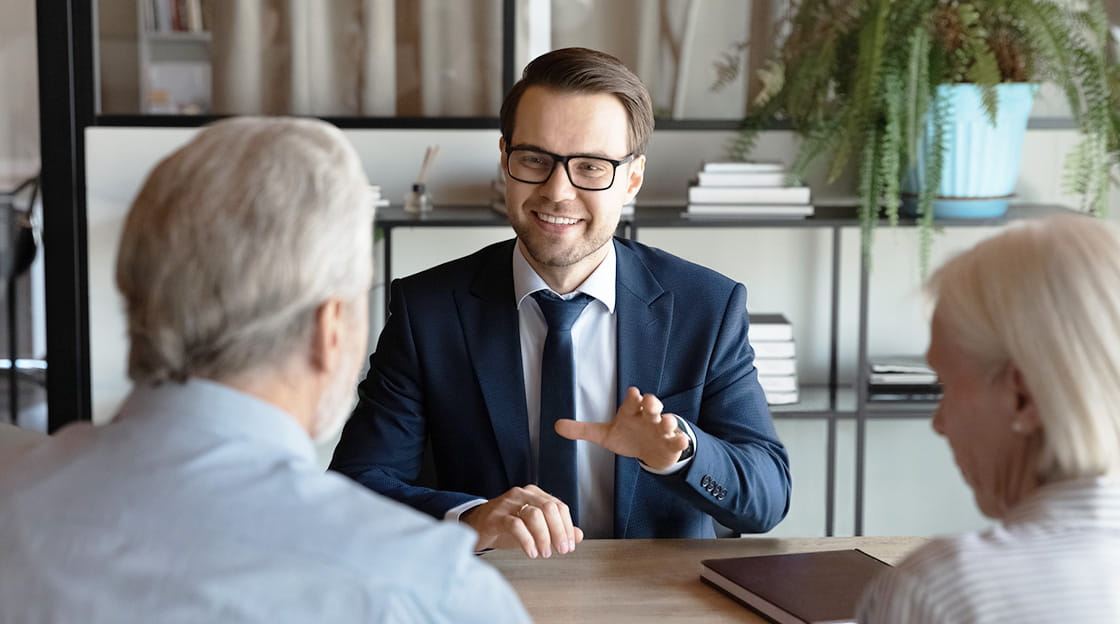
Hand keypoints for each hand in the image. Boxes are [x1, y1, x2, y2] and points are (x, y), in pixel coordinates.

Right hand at [460, 485, 582, 557]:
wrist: (475, 525)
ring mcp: (508, 503)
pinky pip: (516, 525)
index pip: (559, 506)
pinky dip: (527, 541)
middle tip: (562, 550)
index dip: (567, 526)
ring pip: (534, 515)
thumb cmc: (507, 526)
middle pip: (549, 508)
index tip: (570, 545)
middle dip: (559, 531)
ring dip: (544, 537)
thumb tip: (579, 535)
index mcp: (535, 494)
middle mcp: (522, 494)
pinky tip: (531, 552)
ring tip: (545, 553)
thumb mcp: (534, 528)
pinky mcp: (496, 516)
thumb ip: (557, 529)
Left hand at [556, 386, 689, 469]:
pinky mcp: (672, 443)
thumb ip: (582, 430)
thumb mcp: (604, 435)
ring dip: (668, 420)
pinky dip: (680, 441)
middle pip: (651, 405)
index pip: (631, 401)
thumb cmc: (627, 437)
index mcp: (631, 412)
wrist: (649, 452)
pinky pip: (679, 441)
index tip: (632, 393)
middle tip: (649, 402)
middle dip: (651, 402)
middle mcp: (648, 417)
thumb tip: (556, 425)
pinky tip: (680, 441)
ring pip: (668, 421)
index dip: (632, 397)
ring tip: (666, 422)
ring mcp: (662, 430)